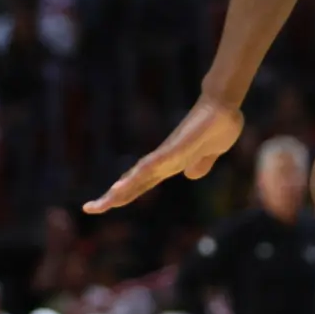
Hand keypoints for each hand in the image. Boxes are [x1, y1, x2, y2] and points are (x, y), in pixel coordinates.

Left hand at [84, 98, 243, 213]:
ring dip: (126, 186)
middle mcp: (164, 159)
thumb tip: (191, 175)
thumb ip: (201, 164)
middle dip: (113, 197)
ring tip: (108, 199)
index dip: (123, 196)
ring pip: (142, 173)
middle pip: (134, 182)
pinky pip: (161, 160)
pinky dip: (147, 171)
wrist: (224, 105)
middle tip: (89, 208)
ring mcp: (170, 152)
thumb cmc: (217, 126)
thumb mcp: (210, 154)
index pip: (140, 185)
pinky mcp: (179, 145)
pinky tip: (141, 177)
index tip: (102, 206)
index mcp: (169, 165)